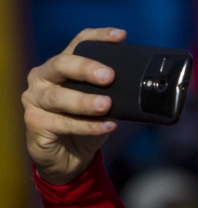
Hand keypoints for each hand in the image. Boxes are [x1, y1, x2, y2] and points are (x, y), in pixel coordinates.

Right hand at [23, 27, 124, 184]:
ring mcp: (35, 99)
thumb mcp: (102, 107)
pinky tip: (107, 126)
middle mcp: (43, 78)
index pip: (78, 44)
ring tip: (107, 105)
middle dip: (86, 68)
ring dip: (85, 101)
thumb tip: (140, 90)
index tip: (120, 36)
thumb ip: (113, 95)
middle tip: (109, 76)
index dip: (98, 37)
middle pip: (62, 65)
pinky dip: (87, 126)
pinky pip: (62, 123)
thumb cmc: (84, 126)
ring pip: (59, 97)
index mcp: (61, 67)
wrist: (68, 159)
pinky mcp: (35, 122)